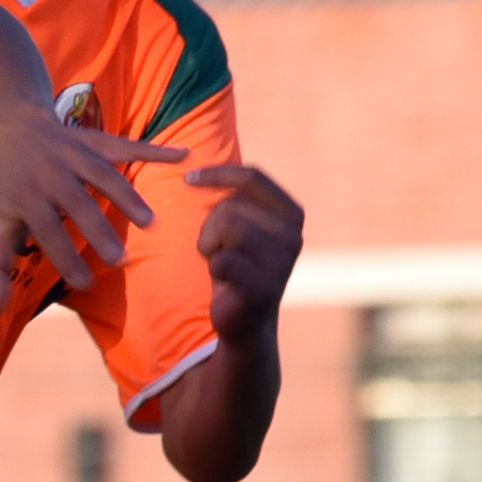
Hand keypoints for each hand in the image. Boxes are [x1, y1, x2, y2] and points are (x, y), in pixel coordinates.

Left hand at [0, 114, 184, 308]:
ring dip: (127, 196)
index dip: (64, 257)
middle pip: (78, 204)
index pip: (47, 231)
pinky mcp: (93, 139)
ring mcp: (74, 154)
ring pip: (103, 174)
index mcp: (27, 197)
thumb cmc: (8, 185)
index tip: (86, 283)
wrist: (10, 124)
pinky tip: (182, 156)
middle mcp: (51, 174)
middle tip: (121, 259)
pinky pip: (124, 144)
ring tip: (149, 223)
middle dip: (99, 230)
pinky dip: (154, 149)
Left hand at [184, 163, 305, 341]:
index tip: (188, 179)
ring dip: (210, 246)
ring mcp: (282, 263)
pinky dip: (214, 268)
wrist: (245, 322)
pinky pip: (222, 260)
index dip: (216, 174)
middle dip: (210, 227)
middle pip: (230, 206)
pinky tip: (224, 284)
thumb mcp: (241, 225)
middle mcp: (293, 236)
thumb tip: (194, 159)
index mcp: (291, 214)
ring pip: (226, 227)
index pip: (252, 177)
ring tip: (220, 264)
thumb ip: (235, 197)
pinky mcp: (265, 288)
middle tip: (217, 251)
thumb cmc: (236, 267)